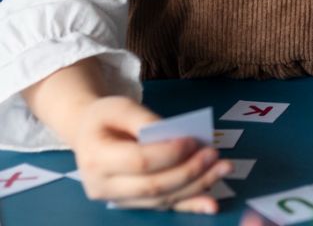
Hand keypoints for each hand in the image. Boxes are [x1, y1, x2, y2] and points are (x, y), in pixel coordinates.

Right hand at [72, 95, 230, 212]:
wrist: (87, 134)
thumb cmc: (106, 118)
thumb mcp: (120, 106)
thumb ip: (145, 119)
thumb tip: (174, 134)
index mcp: (96, 158)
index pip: (139, 161)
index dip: (170, 153)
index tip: (194, 140)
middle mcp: (103, 187)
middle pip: (153, 186)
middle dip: (189, 171)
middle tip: (215, 154)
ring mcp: (117, 200)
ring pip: (161, 200)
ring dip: (197, 186)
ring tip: (224, 168)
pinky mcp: (133, 204)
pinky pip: (163, 207)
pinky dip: (189, 205)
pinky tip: (211, 203)